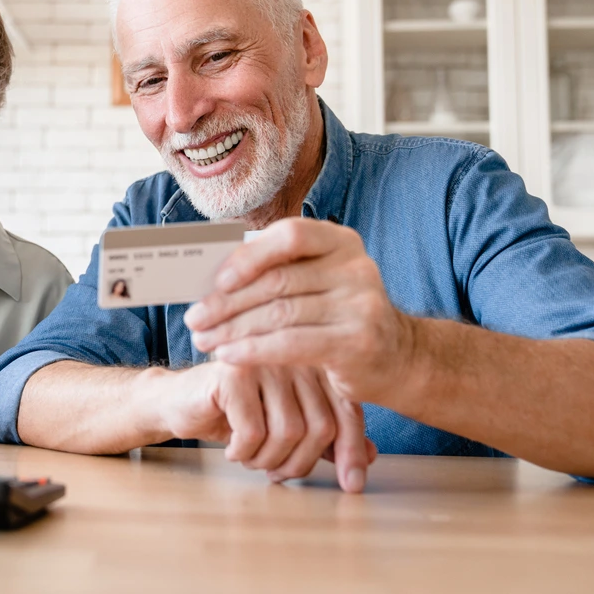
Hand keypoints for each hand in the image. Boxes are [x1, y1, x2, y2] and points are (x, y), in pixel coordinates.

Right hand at [152, 361, 375, 491]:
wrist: (179, 402)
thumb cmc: (235, 413)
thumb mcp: (286, 427)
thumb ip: (326, 436)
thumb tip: (370, 457)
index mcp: (313, 363)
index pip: (345, 411)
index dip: (351, 451)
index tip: (351, 485)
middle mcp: (292, 355)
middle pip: (319, 426)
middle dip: (300, 464)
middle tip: (276, 473)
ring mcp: (262, 360)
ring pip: (288, 431)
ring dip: (268, 460)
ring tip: (251, 459)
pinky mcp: (231, 373)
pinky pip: (253, 431)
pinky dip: (244, 452)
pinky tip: (232, 448)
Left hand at [185, 218, 415, 404]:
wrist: (400, 358)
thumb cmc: (339, 316)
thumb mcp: (318, 283)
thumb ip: (278, 271)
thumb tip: (211, 273)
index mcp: (341, 241)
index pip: (289, 235)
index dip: (249, 256)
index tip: (217, 279)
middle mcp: (356, 267)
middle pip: (277, 280)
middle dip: (226, 302)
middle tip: (193, 319)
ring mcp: (361, 305)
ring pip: (279, 314)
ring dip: (232, 329)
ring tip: (204, 340)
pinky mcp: (357, 343)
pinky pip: (291, 344)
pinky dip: (252, 350)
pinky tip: (228, 355)